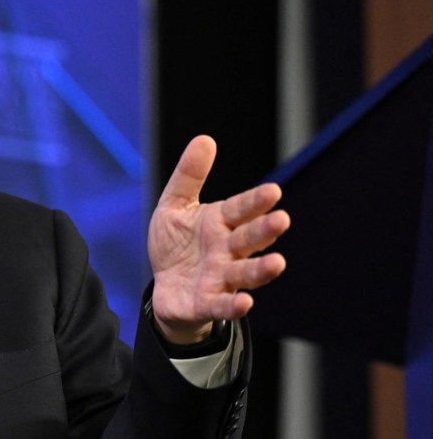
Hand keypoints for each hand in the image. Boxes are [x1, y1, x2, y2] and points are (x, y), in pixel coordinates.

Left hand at [148, 136, 289, 343]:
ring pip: (246, 273)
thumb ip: (189, 176)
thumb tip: (206, 139)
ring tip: (277, 263)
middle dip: (264, 230)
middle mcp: (227, 250)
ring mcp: (222, 278)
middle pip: (249, 239)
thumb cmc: (176, 244)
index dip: (255, 202)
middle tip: (280, 220)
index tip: (272, 192)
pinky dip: (234, 305)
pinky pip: (223, 305)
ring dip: (261, 269)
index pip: (241, 210)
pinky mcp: (209, 303)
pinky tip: (245, 302)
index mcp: (220, 223)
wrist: (165, 287)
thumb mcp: (174, 206)